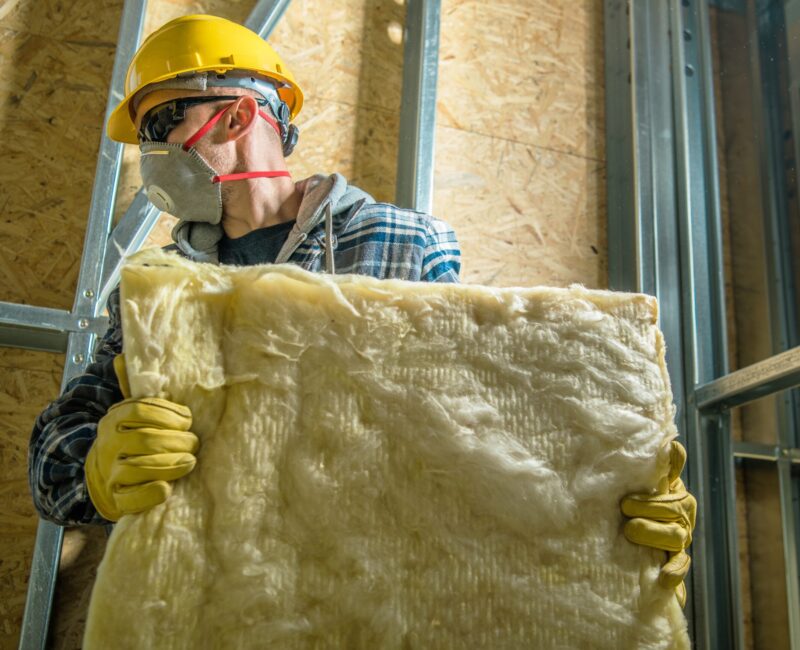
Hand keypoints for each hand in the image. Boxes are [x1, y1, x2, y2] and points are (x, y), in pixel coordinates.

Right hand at [85, 354, 198, 520]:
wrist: (101, 478)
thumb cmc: (127, 440)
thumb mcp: (128, 413)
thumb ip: (132, 388)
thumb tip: (124, 356)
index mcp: (114, 419)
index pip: (143, 410)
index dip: (171, 414)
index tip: (189, 419)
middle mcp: (109, 445)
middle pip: (147, 439)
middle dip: (178, 441)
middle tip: (195, 444)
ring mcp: (111, 473)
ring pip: (142, 467)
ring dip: (172, 464)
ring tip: (190, 461)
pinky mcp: (116, 500)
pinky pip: (133, 498)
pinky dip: (152, 493)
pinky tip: (167, 488)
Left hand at [621, 440, 696, 606]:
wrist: (632, 548)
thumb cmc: (631, 508)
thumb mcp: (631, 486)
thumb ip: (647, 468)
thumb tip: (664, 441)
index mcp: (670, 488)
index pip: (674, 473)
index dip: (672, 464)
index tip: (670, 450)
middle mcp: (681, 511)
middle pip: (674, 505)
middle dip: (649, 505)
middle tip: (624, 505)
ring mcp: (680, 536)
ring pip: (675, 534)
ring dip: (653, 532)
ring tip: (630, 530)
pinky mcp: (676, 561)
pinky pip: (680, 565)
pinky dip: (674, 570)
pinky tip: (664, 576)